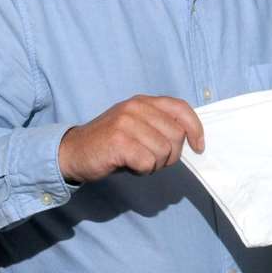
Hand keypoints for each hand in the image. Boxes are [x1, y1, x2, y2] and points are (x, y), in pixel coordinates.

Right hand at [58, 95, 204, 183]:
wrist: (73, 152)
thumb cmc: (111, 144)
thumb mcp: (137, 126)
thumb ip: (161, 126)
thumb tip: (192, 139)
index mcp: (144, 101)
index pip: (181, 108)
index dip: (195, 129)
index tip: (198, 147)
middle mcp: (136, 107)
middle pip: (176, 135)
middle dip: (171, 155)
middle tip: (151, 160)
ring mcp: (126, 123)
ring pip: (164, 151)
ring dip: (155, 164)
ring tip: (137, 161)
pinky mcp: (118, 142)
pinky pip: (148, 162)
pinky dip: (142, 170)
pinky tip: (128, 166)